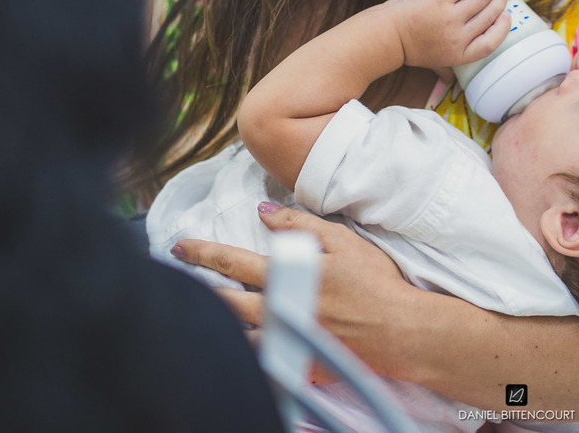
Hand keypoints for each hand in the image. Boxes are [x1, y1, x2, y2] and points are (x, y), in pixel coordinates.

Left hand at [170, 203, 417, 380]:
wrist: (400, 331)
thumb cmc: (374, 282)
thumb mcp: (341, 241)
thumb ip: (298, 224)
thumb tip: (262, 212)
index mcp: (284, 277)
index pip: (230, 261)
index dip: (201, 252)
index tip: (179, 247)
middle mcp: (277, 311)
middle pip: (222, 301)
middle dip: (196, 289)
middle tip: (178, 282)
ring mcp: (285, 342)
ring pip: (235, 336)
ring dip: (216, 325)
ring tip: (201, 319)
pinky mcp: (297, 367)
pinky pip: (260, 362)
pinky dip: (243, 355)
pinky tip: (234, 351)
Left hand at [386, 0, 508, 69]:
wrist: (387, 36)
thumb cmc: (410, 47)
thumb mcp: (432, 62)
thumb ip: (444, 69)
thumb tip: (449, 80)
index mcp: (461, 54)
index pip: (492, 42)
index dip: (503, 28)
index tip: (506, 16)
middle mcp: (459, 37)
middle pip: (490, 15)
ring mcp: (450, 17)